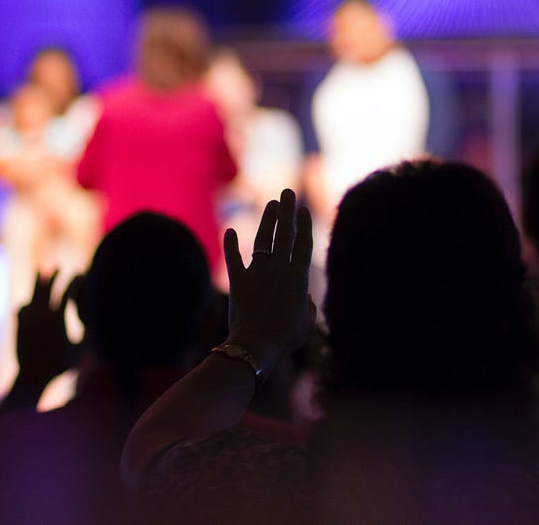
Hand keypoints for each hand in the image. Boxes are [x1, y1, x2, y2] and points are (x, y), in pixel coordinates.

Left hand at [16, 271, 84, 385]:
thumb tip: (98, 321)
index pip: (67, 293)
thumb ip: (89, 333)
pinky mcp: (18, 327)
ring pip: (31, 295)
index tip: (79, 275)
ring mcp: (27, 320)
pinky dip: (26, 304)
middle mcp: (40, 315)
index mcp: (57, 318)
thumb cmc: (61, 366)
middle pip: (46, 287)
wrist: (32, 378)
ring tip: (39, 273)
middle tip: (57, 267)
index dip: (75, 282)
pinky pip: (21, 309)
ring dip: (36, 283)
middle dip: (52, 275)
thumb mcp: (81, 350)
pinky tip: (30, 303)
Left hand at [223, 189, 314, 370]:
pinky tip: (230, 231)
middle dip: (287, 211)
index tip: (303, 210)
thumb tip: (305, 299)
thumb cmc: (285, 339)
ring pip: (263, 239)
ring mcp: (257, 272)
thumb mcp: (306, 323)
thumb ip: (308, 307)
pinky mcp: (238, 280)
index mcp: (298, 278)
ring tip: (271, 204)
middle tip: (287, 193)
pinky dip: (230, 244)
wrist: (256, 345)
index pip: (303, 245)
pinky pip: (234, 258)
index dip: (304, 226)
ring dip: (267, 220)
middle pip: (285, 234)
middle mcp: (278, 269)